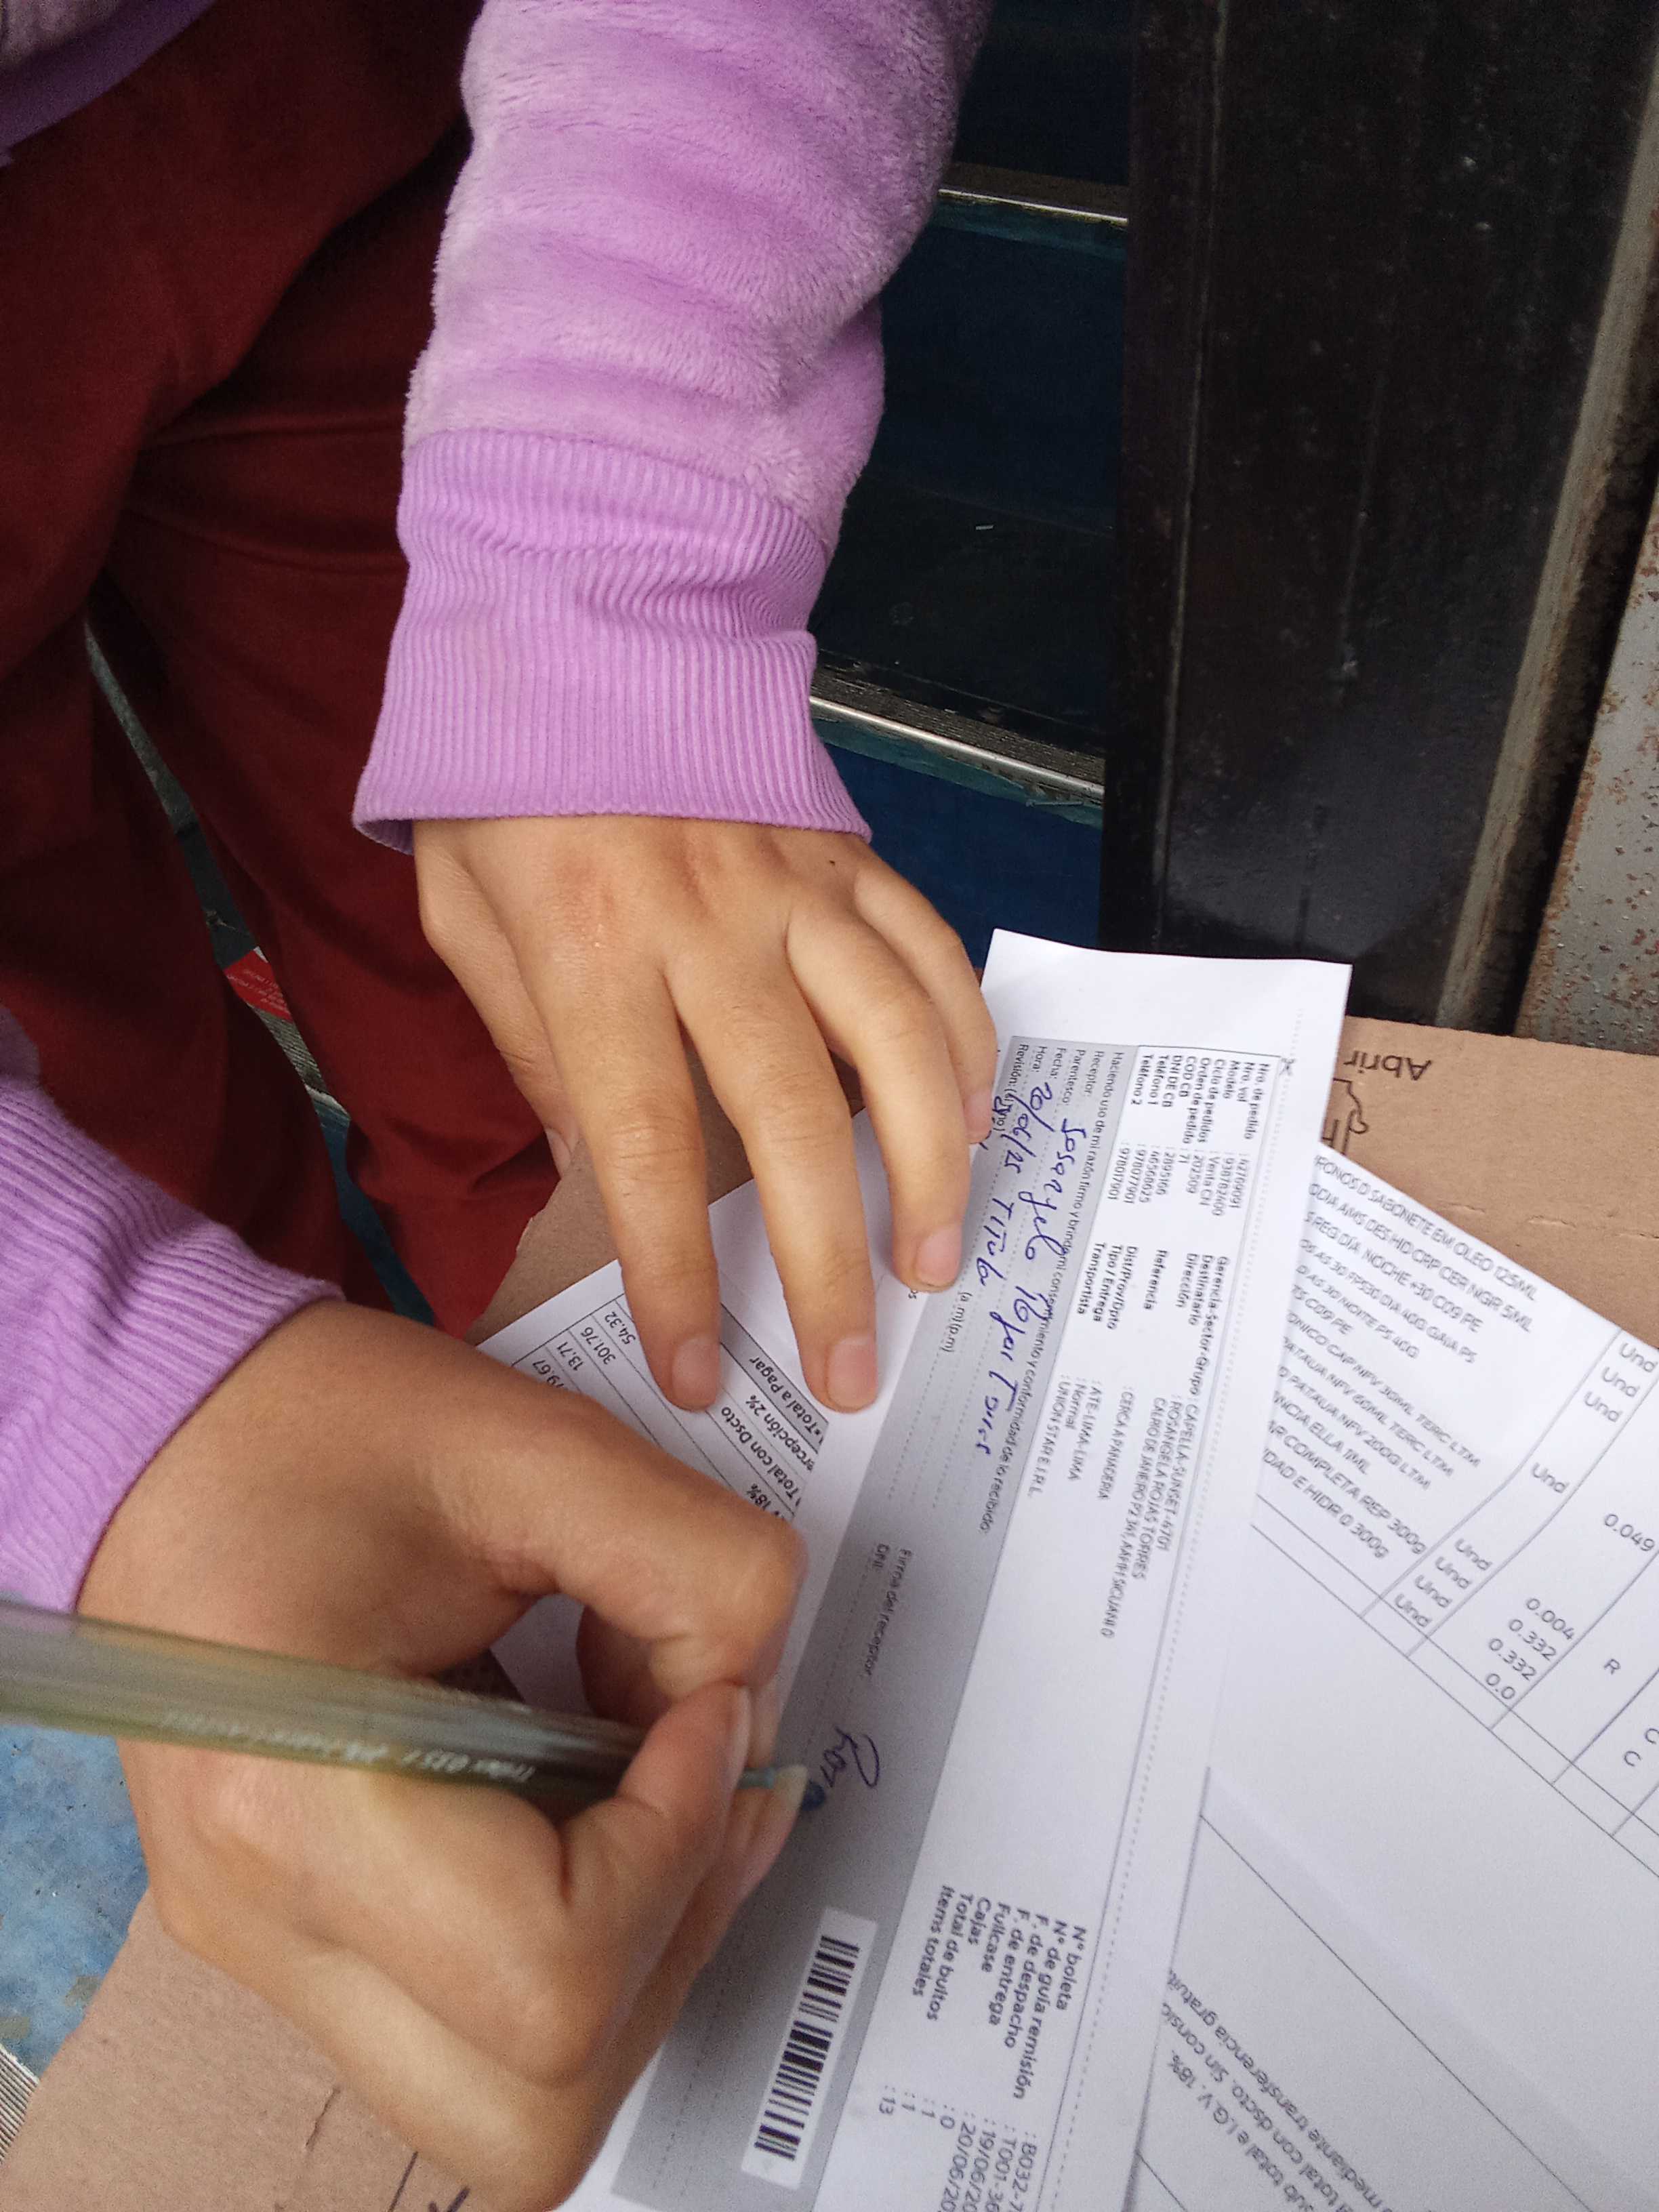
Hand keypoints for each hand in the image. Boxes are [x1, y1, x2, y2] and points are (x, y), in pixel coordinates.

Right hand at [81, 1301, 805, 2211]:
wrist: (173, 1442)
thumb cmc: (322, 1425)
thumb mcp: (534, 1448)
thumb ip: (692, 1566)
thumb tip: (756, 1697)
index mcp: (293, 1797)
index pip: (551, 1969)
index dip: (677, 1844)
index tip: (705, 1704)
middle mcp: (263, 1918)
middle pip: (534, 2108)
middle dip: (672, 1938)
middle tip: (712, 1771)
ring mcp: (275, 1950)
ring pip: (512, 2106)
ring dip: (638, 1959)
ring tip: (667, 1788)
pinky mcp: (305, 1939)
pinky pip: (479, 2030)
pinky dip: (582, 1943)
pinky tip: (600, 1800)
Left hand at [414, 818, 996, 1413]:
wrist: (588, 621)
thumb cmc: (507, 789)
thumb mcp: (466, 919)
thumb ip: (531, 1046)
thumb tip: (605, 1166)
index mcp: (594, 956)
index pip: (643, 1148)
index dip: (676, 1273)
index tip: (699, 1370)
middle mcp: (713, 930)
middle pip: (791, 1121)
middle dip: (826, 1265)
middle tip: (851, 1373)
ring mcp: (801, 890)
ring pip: (898, 1043)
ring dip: (931, 1169)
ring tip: (935, 1265)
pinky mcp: (856, 859)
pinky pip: (935, 959)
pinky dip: (969, 1045)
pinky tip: (976, 1121)